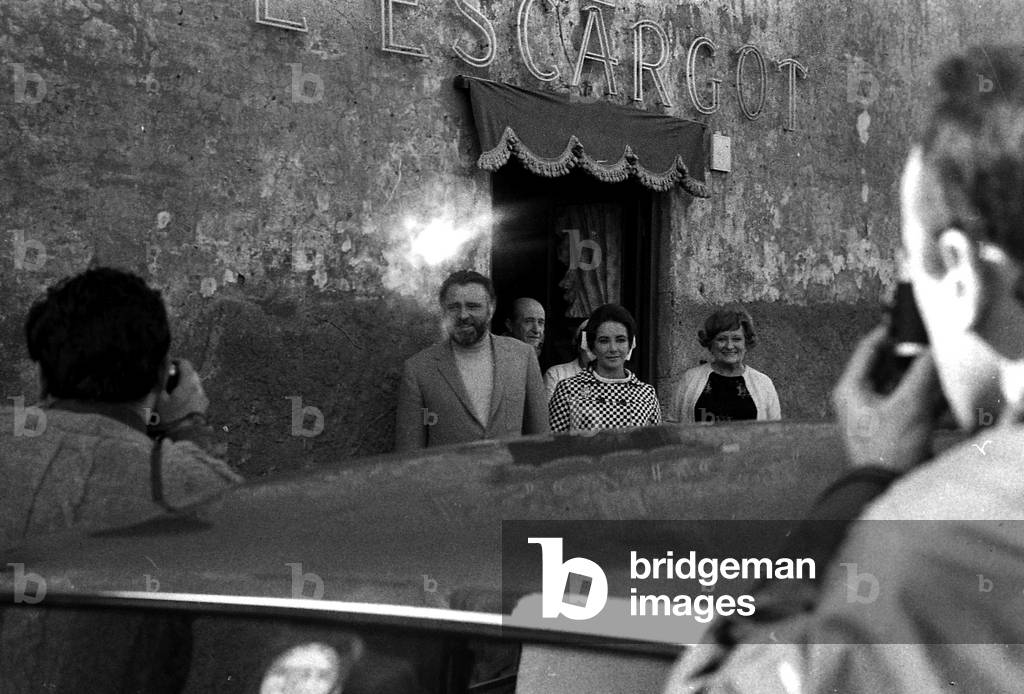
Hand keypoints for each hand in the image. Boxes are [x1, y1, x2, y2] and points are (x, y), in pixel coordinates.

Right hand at [155, 358, 208, 423]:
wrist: (184, 438)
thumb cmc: (169, 419)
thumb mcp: (160, 398)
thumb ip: (162, 380)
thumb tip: (162, 367)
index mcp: (189, 384)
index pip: (185, 364)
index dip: (175, 362)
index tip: (167, 365)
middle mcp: (200, 389)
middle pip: (191, 373)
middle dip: (180, 372)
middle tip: (167, 378)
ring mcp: (203, 398)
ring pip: (195, 383)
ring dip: (185, 382)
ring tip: (172, 391)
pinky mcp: (204, 407)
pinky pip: (197, 393)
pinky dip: (189, 392)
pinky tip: (179, 401)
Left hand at [831, 325, 944, 471]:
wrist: (886, 488)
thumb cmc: (887, 451)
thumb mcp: (909, 405)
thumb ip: (922, 374)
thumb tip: (933, 350)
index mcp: (851, 389)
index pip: (868, 348)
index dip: (891, 333)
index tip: (912, 323)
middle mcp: (858, 399)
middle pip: (889, 367)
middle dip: (915, 362)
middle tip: (933, 353)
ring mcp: (874, 414)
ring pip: (903, 386)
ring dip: (924, 384)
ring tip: (940, 383)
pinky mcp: (891, 428)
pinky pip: (911, 406)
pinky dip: (927, 404)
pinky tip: (942, 408)